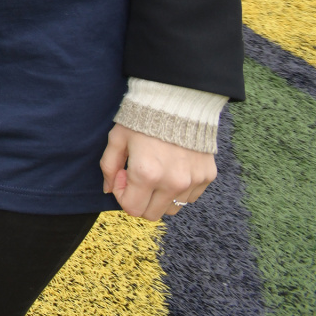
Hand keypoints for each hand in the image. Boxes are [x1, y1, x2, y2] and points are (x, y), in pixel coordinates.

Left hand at [99, 124, 216, 220]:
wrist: (179, 102)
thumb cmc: (143, 119)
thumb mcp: (117, 139)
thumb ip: (109, 167)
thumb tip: (108, 190)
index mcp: (146, 174)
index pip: (132, 209)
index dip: (122, 195)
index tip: (123, 175)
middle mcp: (172, 182)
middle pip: (152, 214)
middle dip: (140, 200)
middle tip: (137, 176)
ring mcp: (192, 181)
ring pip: (172, 208)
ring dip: (160, 196)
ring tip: (156, 171)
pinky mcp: (207, 176)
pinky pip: (190, 197)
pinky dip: (179, 190)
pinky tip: (172, 168)